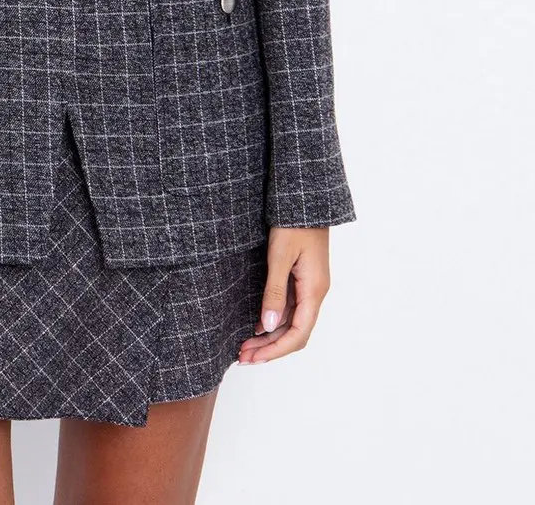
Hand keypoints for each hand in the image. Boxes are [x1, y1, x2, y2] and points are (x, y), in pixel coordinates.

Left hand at [237, 226, 329, 364]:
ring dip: (270, 337)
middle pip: (295, 333)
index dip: (275, 350)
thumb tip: (269, 326)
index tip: (252, 358)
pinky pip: (291, 308)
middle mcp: (315, 292)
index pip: (298, 334)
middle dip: (270, 349)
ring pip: (292, 322)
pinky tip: (257, 325)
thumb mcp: (280, 256)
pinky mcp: (302, 278)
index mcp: (314, 290)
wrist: (305, 199)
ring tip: (246, 347)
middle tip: (242, 357)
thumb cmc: (294, 223)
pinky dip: (274, 321)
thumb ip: (275, 291)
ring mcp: (310, 286)